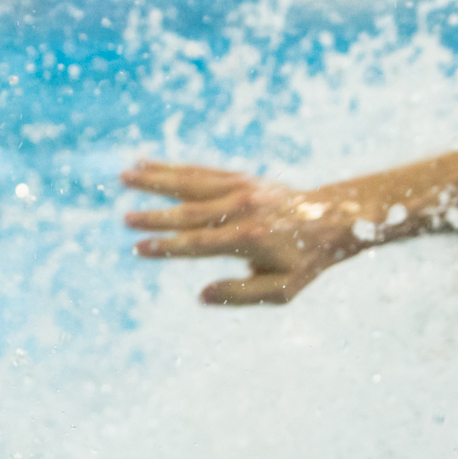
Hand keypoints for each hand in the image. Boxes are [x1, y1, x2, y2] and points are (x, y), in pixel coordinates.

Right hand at [121, 160, 361, 304]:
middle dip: (154, 216)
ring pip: (189, 182)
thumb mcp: (282, 290)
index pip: (197, 244)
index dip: (166, 247)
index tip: (139, 248)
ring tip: (124, 175)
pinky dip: (173, 168)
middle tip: (124, 218)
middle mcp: (241, 208)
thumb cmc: (305, 261)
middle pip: (188, 212)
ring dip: (155, 179)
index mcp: (247, 238)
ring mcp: (240, 188)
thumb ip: (241, 293)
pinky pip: (201, 171)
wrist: (333, 217)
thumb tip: (201, 295)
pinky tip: (147, 163)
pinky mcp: (240, 177)